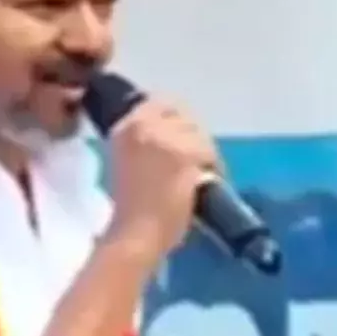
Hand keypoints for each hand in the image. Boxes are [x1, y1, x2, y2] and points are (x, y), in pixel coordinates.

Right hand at [103, 98, 218, 258]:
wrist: (135, 233)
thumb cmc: (127, 208)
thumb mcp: (123, 162)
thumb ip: (142, 142)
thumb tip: (167, 136)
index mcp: (125, 127)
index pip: (157, 102)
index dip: (172, 117)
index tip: (178, 134)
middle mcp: (145, 125)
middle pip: (182, 114)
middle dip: (191, 133)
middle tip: (194, 156)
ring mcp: (168, 139)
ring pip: (199, 132)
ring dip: (204, 150)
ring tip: (202, 171)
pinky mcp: (188, 156)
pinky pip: (210, 153)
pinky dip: (213, 167)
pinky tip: (207, 182)